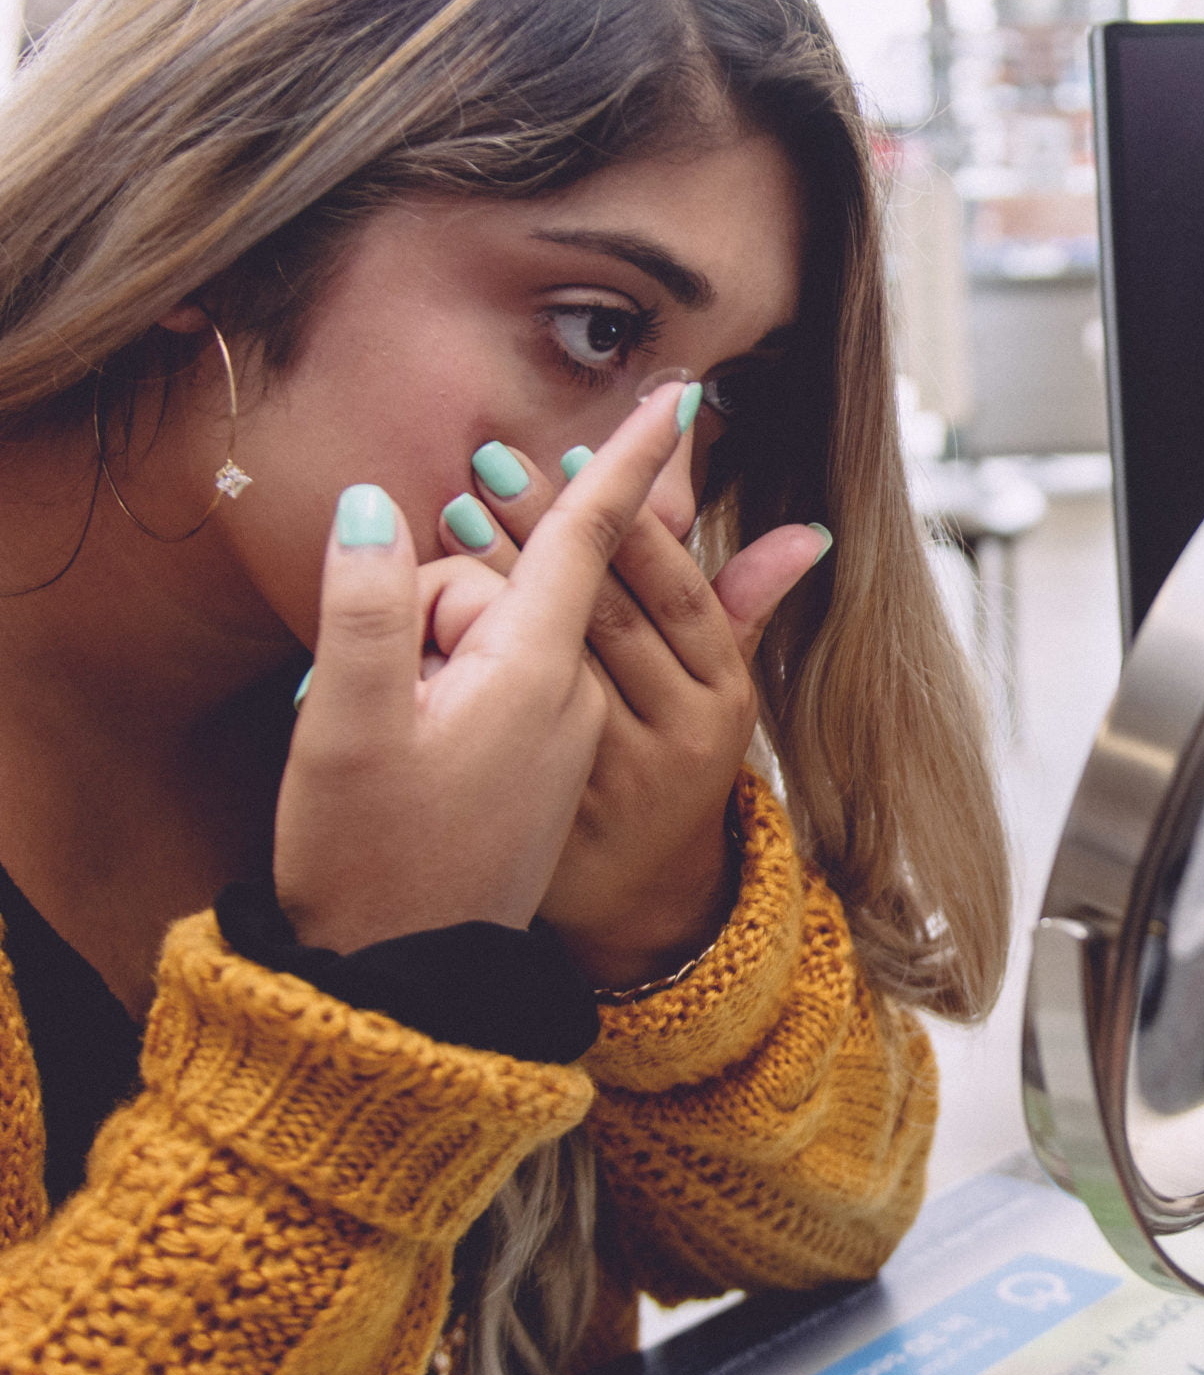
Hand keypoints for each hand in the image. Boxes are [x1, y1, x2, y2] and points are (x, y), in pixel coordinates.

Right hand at [272, 382, 693, 953]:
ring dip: (429, 641)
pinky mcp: (537, 760)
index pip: (587, 537)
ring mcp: (559, 730)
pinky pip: (498, 677)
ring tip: (377, 728)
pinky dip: (445, 673)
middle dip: (440, 590)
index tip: (681, 390)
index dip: (627, 459)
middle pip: (508, 582)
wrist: (402, 983)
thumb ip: (366, 606)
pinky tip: (393, 726)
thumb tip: (383, 503)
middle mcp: (571, 695)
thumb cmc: (367, 861)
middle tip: (380, 685)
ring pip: (491, 631)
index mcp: (537, 674)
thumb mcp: (350, 731)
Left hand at [433, 416, 832, 989]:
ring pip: (554, 667)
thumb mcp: (718, 692)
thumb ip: (742, 605)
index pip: (676, 591)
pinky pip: (504, 725)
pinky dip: (465, 664)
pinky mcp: (551, 814)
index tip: (576, 453)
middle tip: (490, 463)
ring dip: (499, 583)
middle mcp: (678, 740)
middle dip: (547, 532)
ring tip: (450, 516)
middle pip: (609, 617)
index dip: (626, 521)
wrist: (642, 903)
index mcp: (724, 698)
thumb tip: (808, 533)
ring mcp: (614, 780)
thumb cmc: (672, 767)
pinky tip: (425, 614)